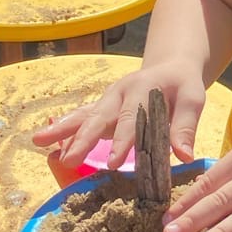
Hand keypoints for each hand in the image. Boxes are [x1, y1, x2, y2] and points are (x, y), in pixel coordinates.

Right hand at [31, 60, 205, 174]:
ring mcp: (107, 100)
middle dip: (83, 139)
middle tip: (69, 159)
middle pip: (99, 117)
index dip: (122, 142)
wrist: (169, 68)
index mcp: (142, 88)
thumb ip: (185, 126)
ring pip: (83, 115)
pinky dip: (64, 129)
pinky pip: (80, 117)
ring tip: (39, 141)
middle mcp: (119, 92)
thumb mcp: (192, 99)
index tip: (113, 163)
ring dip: (62, 129)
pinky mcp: (101, 107)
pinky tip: (46, 143)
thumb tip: (184, 157)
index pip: (132, 118)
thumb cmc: (181, 86)